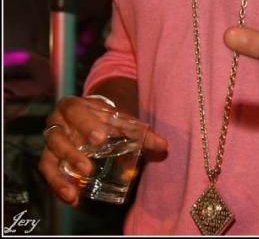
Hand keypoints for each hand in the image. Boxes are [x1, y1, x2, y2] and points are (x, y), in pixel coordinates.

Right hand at [38, 96, 168, 205]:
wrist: (91, 118)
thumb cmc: (106, 119)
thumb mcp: (122, 121)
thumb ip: (141, 133)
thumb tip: (164, 146)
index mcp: (73, 106)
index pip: (75, 111)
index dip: (86, 124)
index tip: (101, 138)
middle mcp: (57, 123)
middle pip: (56, 137)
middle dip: (71, 154)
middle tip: (88, 169)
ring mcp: (51, 142)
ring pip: (48, 159)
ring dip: (59, 177)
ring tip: (75, 192)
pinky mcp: (48, 159)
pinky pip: (48, 174)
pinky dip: (57, 187)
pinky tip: (72, 198)